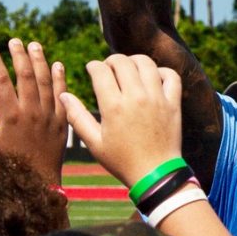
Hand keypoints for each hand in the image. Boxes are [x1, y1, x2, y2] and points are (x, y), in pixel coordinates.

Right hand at [0, 39, 69, 184]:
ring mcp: (49, 117)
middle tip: (14, 41)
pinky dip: (60, 79)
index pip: (2, 82)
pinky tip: (58, 65)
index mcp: (11, 118)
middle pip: (26, 76)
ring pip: (46, 82)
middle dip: (20, 55)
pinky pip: (63, 96)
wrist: (38, 188)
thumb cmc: (6, 170)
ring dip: (40, 61)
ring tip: (35, 45)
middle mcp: (32, 114)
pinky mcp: (62, 124)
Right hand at [59, 53, 183, 185]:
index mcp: (113, 107)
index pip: (101, 70)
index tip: (92, 69)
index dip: (93, 66)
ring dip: (134, 61)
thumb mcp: (94, 143)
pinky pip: (171, 76)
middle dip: (111, 60)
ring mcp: (157, 98)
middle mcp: (136, 97)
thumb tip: (63, 95)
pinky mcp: (172, 103)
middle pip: (122, 61)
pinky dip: (161, 71)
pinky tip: (152, 77)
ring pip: (146, 63)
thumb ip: (77, 117)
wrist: (155, 175)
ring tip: (129, 68)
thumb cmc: (121, 161)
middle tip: (109, 68)